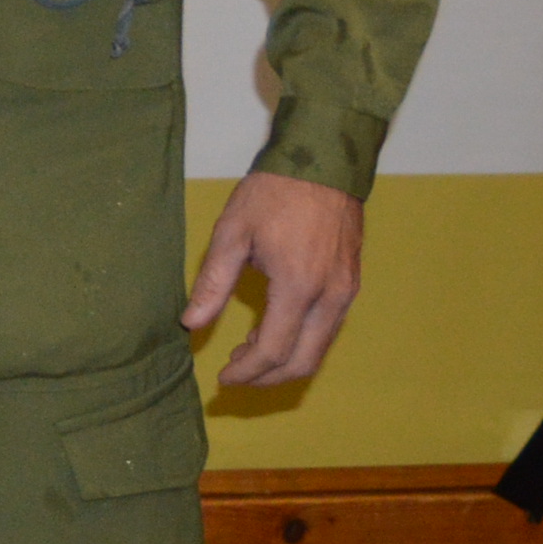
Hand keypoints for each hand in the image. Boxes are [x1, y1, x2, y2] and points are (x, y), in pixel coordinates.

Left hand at [193, 171, 363, 386]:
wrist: (324, 164)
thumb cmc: (274, 194)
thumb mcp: (232, 233)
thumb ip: (212, 283)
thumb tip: (190, 323)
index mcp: (299, 286)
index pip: (274, 350)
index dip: (247, 372)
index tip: (222, 379)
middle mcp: (330, 297)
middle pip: (303, 361)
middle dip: (267, 377)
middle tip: (234, 374)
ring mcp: (346, 292)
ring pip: (319, 349)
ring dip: (284, 362)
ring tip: (246, 354)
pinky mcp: (351, 285)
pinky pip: (327, 329)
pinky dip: (300, 342)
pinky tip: (272, 333)